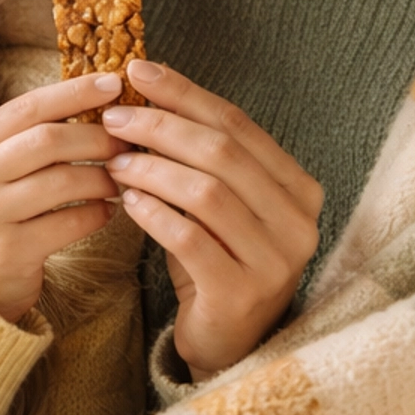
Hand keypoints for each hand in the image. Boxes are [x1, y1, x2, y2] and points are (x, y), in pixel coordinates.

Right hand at [0, 73, 124, 320]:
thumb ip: (31, 138)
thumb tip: (97, 102)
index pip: (27, 107)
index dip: (74, 92)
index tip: (114, 84)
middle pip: (47, 140)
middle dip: (96, 138)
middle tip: (125, 143)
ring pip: (62, 182)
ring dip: (101, 179)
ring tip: (119, 180)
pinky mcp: (10, 250)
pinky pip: (69, 223)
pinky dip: (97, 214)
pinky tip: (107, 212)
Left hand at [100, 61, 321, 379]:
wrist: (227, 344)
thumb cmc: (216, 260)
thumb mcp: (215, 203)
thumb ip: (198, 156)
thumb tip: (143, 93)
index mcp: (298, 188)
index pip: (239, 124)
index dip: (185, 93)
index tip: (138, 71)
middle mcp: (299, 221)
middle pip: (223, 153)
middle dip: (162, 127)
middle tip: (114, 119)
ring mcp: (276, 260)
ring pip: (207, 192)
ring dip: (153, 168)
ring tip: (114, 161)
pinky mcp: (242, 293)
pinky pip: (190, 239)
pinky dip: (154, 213)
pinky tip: (127, 200)